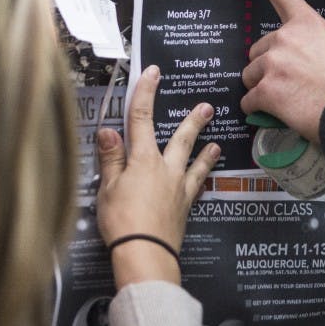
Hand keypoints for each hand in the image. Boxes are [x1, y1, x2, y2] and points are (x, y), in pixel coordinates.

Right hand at [96, 65, 220, 288]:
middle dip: (194, 121)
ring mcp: (178, 188)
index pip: (141, 118)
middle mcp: (165, 169)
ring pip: (195, 162)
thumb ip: (111, 157)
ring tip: (217, 143)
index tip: (153, 73)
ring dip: (206, 151)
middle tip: (207, 107)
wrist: (146, 252)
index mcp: (143, 160)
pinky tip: (207, 179)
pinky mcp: (185, 207)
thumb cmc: (122, 220)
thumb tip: (108, 129)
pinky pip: (198, 187)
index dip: (146, 92)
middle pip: (181, 138)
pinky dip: (203, 180)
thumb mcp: (107, 187)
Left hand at [232, 0, 324, 142]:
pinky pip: (248, 100)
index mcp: (306, 22)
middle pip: (257, 50)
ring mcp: (274, 62)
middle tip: (293, 82)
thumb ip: (310, 45)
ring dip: (264, 88)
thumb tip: (298, 62)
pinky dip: (259, 109)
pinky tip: (281, 112)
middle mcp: (285, 37)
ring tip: (291, 99)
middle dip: (267, 67)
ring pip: (250, 76)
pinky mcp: (266, 89)